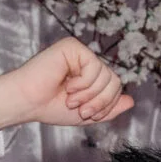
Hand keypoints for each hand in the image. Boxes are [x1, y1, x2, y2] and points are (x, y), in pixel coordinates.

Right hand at [0, 38, 134, 129]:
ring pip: (107, 76)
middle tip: (80, 110)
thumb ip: (109, 108)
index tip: (86, 114)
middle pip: (115, 81)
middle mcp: (86, 61)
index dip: (106, 105)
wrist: (29, 103)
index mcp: (89, 75)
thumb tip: (131, 101)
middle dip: (100, 101)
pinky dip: (83, 83)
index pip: (115, 87)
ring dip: (89, 95)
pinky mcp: (72, 47)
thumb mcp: (87, 114)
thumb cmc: (50, 107)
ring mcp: (80, 53)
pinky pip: (95, 67)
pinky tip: (66, 84)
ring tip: (70, 98)